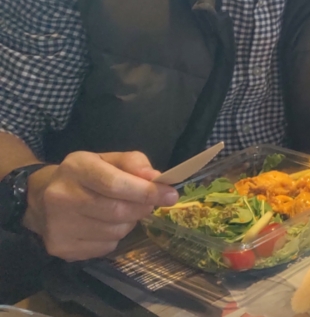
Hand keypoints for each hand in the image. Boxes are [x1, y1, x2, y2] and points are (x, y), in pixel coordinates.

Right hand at [22, 151, 179, 260]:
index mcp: (76, 168)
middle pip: (118, 210)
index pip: (116, 184)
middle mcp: (62, 197)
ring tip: (120, 212)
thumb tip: (156, 178)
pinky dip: (113, 237)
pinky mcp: (61, 248)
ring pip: (115, 231)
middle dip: (142, 208)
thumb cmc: (84, 176)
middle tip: (148, 204)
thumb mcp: (107, 160)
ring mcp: (59, 226)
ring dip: (128, 222)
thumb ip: (134, 163)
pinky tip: (103, 225)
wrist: (40, 198)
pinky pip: (105, 247)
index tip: (171, 195)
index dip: (147, 191)